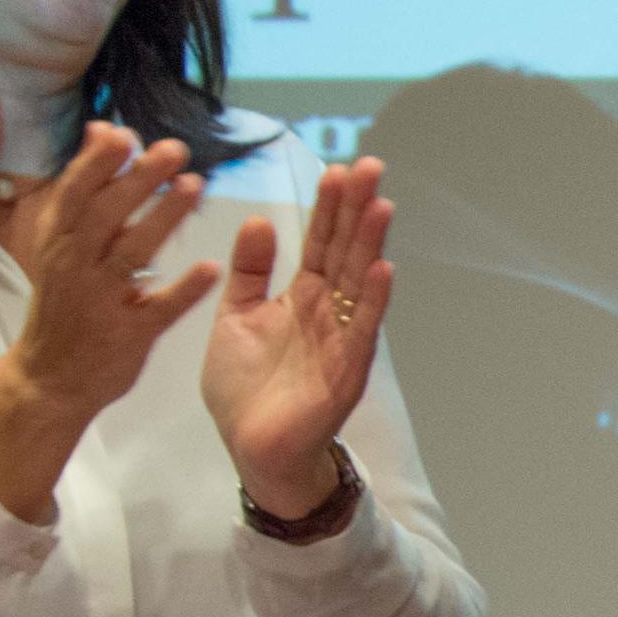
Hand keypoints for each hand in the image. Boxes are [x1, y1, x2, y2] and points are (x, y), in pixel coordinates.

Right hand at [0, 126, 219, 523]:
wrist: (51, 377)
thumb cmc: (66, 298)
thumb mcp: (61, 242)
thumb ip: (86, 187)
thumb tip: (103, 128)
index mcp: (57, 241)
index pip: (74, 193)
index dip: (98, 163)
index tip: (126, 134)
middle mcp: (75, 266)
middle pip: (105, 216)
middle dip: (138, 181)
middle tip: (174, 150)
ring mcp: (100, 301)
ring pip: (131, 255)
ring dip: (162, 220)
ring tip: (195, 187)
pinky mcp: (128, 334)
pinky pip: (158, 309)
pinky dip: (183, 290)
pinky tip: (212, 270)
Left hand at [201, 157, 393, 518]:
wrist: (252, 449)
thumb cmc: (244, 390)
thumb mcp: (234, 319)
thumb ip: (249, 273)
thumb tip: (262, 220)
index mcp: (301, 297)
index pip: (320, 243)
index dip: (329, 207)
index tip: (338, 169)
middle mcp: (328, 312)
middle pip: (346, 252)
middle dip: (357, 210)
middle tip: (370, 166)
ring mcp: (341, 339)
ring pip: (359, 283)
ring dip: (371, 244)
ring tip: (380, 204)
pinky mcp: (345, 370)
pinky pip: (361, 330)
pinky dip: (374, 301)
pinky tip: (383, 269)